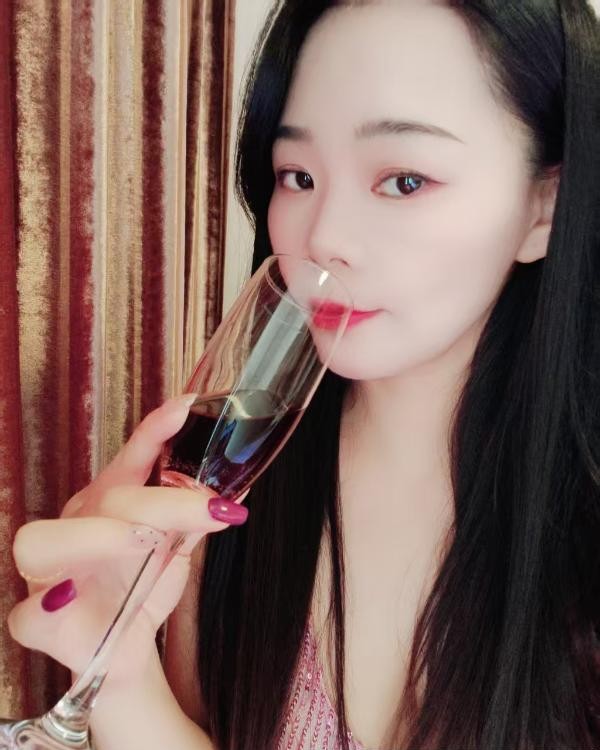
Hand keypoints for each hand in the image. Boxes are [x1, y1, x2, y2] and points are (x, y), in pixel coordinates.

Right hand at [7, 394, 248, 686]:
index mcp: (107, 504)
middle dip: (160, 501)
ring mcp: (49, 572)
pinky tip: (71, 600)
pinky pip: (28, 613)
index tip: (186, 407)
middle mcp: (74, 527)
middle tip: (208, 509)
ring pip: (40, 542)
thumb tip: (237, 487)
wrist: (124, 650)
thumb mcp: (174, 547)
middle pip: (104, 498)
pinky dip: (49, 607)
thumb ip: (195, 516)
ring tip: (144, 543)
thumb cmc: (141, 588)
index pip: (129, 459)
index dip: (154, 432)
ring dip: (97, 538)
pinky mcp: (36, 621)